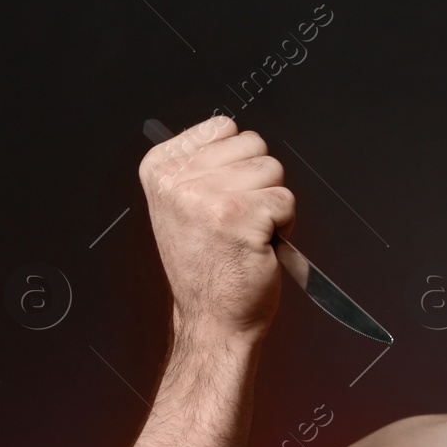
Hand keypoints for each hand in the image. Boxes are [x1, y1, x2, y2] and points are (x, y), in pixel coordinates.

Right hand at [138, 115, 294, 342]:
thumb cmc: (207, 267)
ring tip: (249, 233)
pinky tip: (261, 245)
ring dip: (272, 203)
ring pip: (273, 169)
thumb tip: (233, 134)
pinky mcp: (243, 217)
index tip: (221, 198)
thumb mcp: (181, 205)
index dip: (237, 163)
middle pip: (253, 144)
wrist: (211, 319)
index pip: (223, 127)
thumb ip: (200, 166)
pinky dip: (285, 224)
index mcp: (160, 169)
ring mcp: (210, 197)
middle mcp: (178, 181)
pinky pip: (287, 200)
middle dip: (258, 181)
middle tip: (240, 220)